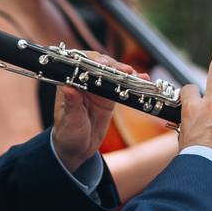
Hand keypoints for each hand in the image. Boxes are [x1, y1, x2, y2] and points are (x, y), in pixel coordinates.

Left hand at [52, 52, 143, 170]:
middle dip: (113, 65)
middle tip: (125, 71)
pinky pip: (122, 86)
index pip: (80, 65)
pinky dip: (133, 83)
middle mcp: (83, 82)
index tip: (104, 65)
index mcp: (69, 83)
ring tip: (138, 76)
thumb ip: (72, 105)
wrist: (77, 148)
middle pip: (99, 65)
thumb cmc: (68, 134)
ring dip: (126, 73)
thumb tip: (68, 87)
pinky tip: (143, 81)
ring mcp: (97, 88)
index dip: (92, 62)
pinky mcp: (109, 96)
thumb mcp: (70, 121)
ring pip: (112, 73)